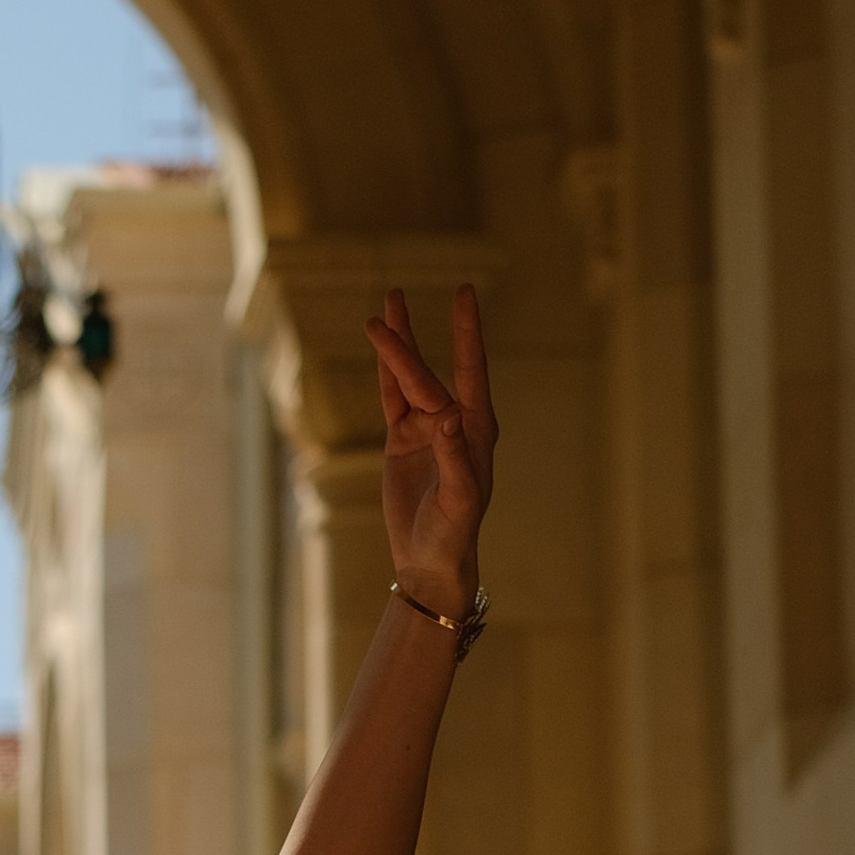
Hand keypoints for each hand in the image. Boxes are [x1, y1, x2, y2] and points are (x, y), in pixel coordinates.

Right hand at [367, 284, 495, 621]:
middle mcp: (452, 422)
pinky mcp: (403, 442)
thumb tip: (447, 417)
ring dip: (397, 347)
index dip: (466, 333)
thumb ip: (456, 458)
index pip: (470, 371)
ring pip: (408, 380)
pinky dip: (386, 375)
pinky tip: (380, 349)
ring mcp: (426, 429)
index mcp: (474, 429)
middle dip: (405, 344)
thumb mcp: (459, 500)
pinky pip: (392, 400)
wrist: (431, 560)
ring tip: (382, 311)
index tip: (463, 294)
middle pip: (426, 375)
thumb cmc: (454, 534)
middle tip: (384, 310)